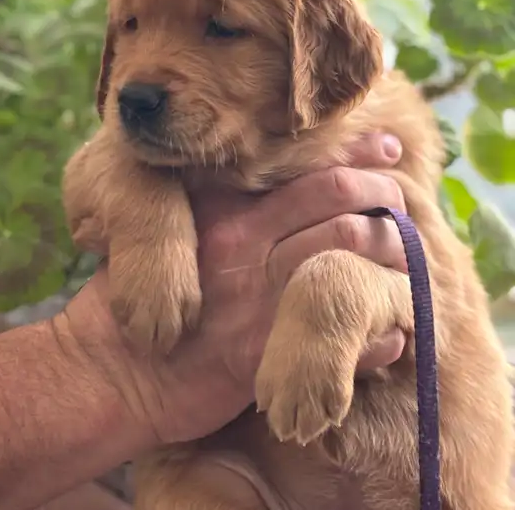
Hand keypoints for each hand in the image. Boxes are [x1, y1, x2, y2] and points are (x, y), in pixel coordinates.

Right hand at [60, 132, 406, 447]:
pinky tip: (392, 330)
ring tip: (408, 252)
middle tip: (404, 192)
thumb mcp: (169, 235)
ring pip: (345, 253)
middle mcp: (242, 242)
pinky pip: (334, 333)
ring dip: (388, 249)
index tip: (383, 147)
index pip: (299, 169)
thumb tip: (271, 193)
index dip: (351, 155)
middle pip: (335, 200)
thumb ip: (217, 212)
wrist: (106, 368)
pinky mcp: (259, 350)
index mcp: (219, 210)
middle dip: (381, 191)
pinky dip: (373, 330)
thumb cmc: (134, 299)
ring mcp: (253, 294)